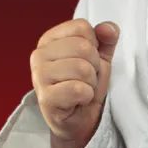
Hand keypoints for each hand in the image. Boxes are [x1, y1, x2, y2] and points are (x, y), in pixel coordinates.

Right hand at [30, 19, 119, 144]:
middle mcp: (39, 54)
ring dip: (91, 82)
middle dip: (94, 66)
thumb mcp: (101, 56)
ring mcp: (39, 76)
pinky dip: (86, 96)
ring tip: (82, 89)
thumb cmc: (87, 84)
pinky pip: (78, 89)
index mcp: (50, 39)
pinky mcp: (45, 98)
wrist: (82, 119)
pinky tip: (78, 101)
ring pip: (82, 68)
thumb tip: (108, 28)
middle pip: (84, 47)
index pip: (82, 27)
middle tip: (86, 79)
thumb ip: (106, 38)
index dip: (94, 45)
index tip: (87, 60)